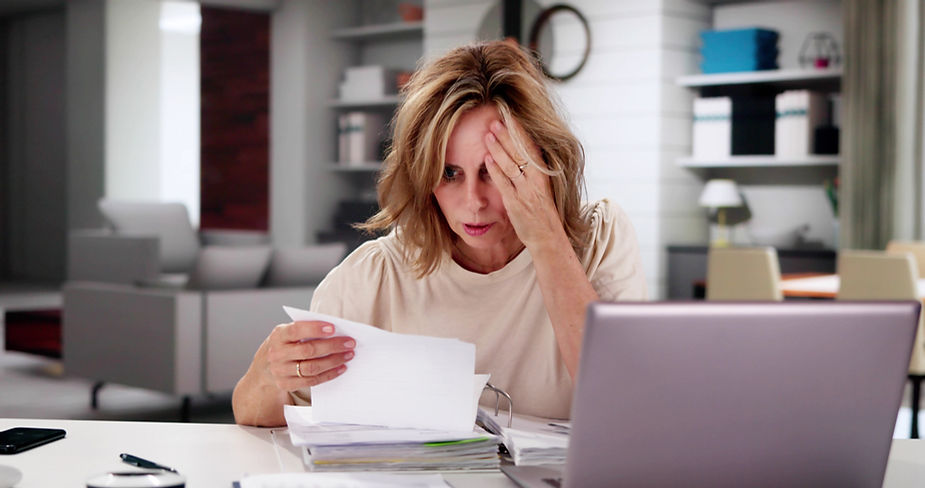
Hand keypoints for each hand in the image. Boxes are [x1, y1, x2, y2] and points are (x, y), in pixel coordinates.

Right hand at [263, 321, 355, 391]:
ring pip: (312, 367)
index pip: (296, 331)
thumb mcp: (287, 333)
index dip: (315, 329)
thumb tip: (334, 330)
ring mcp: (280, 371)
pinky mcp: (286, 384)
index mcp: (278, 336)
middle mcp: (277, 354)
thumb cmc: (284, 345)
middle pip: (308, 351)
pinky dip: (329, 374)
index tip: (333, 328)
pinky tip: (341, 368)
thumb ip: (304, 330)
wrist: (264, 367)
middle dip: (332, 346)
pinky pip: (312, 381)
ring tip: (348, 355)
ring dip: (334, 361)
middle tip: (350, 343)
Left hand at [483, 119, 565, 247]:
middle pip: (519, 153)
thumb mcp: (543, 188)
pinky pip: (504, 183)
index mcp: (544, 175)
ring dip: (498, 149)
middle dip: (506, 136)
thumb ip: (534, 172)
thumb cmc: (543, 213)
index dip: (520, 132)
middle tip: (494, 121)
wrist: (547, 237)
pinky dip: (495, 170)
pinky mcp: (516, 203)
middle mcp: (535, 181)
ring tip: (487, 135)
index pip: (531, 148)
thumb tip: (525, 152)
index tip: (510, 118)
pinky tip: (487, 159)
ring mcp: (525, 192)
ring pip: (510, 165)